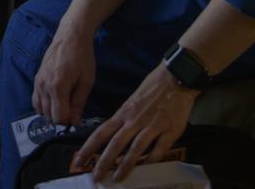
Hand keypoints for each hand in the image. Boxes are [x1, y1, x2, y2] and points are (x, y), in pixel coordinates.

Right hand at [32, 29, 95, 126]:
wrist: (71, 36)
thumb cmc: (82, 57)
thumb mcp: (87, 81)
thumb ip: (78, 103)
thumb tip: (74, 122)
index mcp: (58, 87)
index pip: (59, 118)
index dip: (69, 122)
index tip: (77, 118)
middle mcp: (44, 86)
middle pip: (49, 116)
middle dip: (61, 118)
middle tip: (73, 111)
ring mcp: (38, 83)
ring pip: (41, 110)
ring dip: (52, 113)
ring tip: (65, 105)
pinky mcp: (36, 79)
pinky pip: (36, 101)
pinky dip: (44, 106)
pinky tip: (55, 101)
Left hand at [74, 63, 197, 182]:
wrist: (176, 77)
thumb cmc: (152, 88)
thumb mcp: (132, 101)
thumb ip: (124, 119)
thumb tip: (113, 138)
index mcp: (124, 113)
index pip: (101, 132)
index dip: (89, 147)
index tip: (78, 160)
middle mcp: (135, 120)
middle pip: (116, 143)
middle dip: (104, 162)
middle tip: (96, 177)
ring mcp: (153, 125)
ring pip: (136, 148)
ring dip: (126, 164)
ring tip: (118, 178)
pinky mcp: (170, 130)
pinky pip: (159, 149)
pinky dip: (152, 160)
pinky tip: (146, 168)